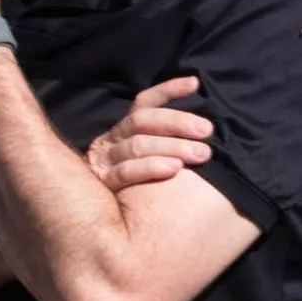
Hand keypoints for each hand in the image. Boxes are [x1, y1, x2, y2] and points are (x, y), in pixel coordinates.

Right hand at [91, 76, 214, 192]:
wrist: (94, 216)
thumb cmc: (138, 186)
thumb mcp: (149, 159)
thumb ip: (168, 144)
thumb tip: (207, 131)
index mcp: (124, 130)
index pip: (144, 103)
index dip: (168, 91)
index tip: (195, 84)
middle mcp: (112, 140)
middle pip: (141, 121)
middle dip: (177, 123)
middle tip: (206, 131)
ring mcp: (105, 160)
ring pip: (137, 145)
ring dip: (172, 147)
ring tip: (200, 154)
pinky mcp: (103, 182)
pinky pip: (125, 172)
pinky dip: (150, 168)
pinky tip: (173, 169)